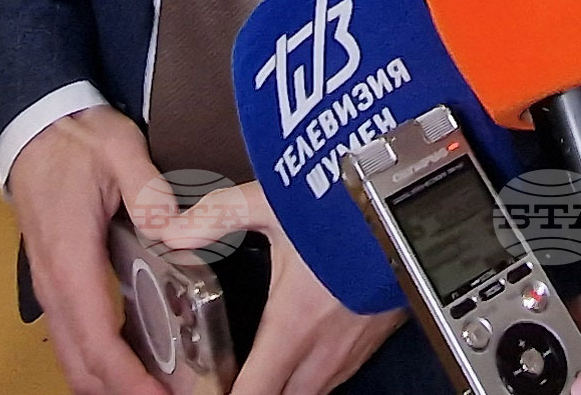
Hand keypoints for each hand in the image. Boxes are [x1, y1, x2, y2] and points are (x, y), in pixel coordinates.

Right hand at [8, 107, 170, 394]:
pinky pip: (71, 338)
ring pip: (71, 356)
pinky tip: (132, 365)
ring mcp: (49, 286)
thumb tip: (173, 230)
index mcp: (71, 260)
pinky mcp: (53, 281)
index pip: (97, 339)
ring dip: (107, 382)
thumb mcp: (119, 148)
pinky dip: (97, 363)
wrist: (34, 122)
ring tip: (156, 390)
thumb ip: (148, 190)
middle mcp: (54, 284)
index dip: (129, 379)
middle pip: (80, 363)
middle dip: (119, 392)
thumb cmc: (76, 136)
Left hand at [162, 180, 407, 394]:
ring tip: (263, 373)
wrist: (411, 204)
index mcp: (293, 326)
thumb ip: (217, 217)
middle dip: (258, 394)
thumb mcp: (274, 205)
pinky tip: (303, 355)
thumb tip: (169, 229)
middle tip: (235, 380)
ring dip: (287, 387)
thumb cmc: (345, 209)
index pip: (253, 392)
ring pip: (311, 392)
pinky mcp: (372, 341)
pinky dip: (313, 376)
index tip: (209, 393)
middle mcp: (324, 349)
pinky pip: (336, 376)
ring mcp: (352, 350)